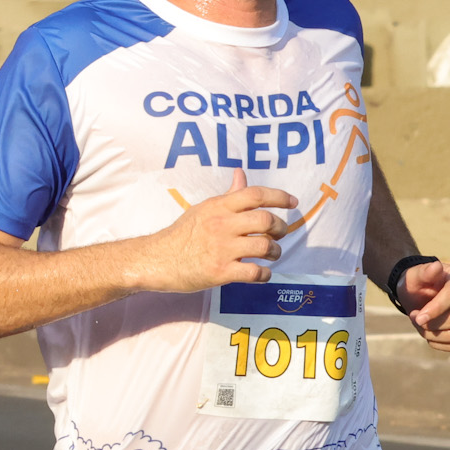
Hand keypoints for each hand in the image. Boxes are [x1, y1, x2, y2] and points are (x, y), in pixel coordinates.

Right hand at [142, 168, 300, 290]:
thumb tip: (241, 174)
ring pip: (264, 246)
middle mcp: (222, 225)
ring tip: (273, 254)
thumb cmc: (182, 234)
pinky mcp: (220, 272)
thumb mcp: (204, 209)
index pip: (255, 194)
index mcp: (218, 207)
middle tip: (280, 233)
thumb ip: (228, 195)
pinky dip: (264, 274)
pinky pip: (254, 272)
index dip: (279, 197)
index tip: (292, 202)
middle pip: (265, 220)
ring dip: (275, 251)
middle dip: (280, 227)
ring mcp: (222, 249)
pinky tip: (262, 273)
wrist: (157, 260)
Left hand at [396, 259, 449, 352]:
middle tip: (415, 319)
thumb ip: (423, 272)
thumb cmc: (418, 284)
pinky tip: (429, 334)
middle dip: (431, 324)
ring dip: (432, 335)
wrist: (422, 296)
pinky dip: (440, 344)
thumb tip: (436, 266)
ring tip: (421, 325)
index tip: (416, 317)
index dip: (435, 309)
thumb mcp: (414, 276)